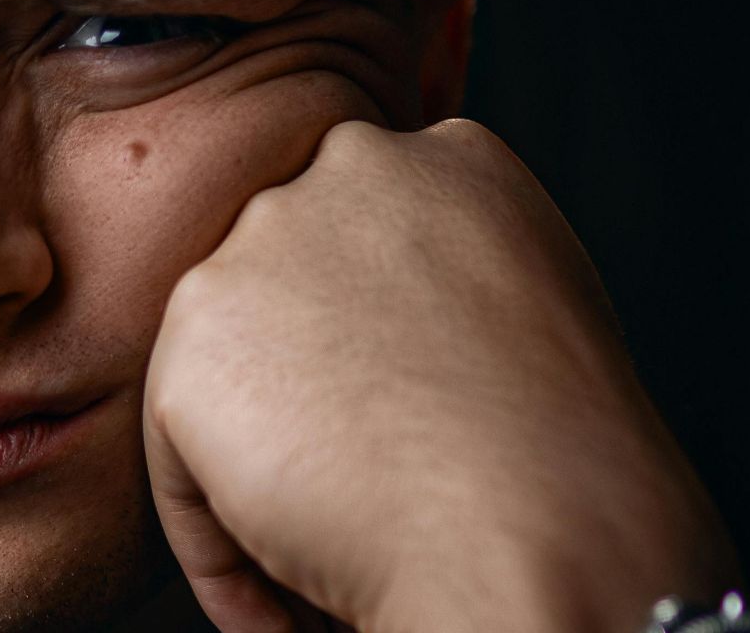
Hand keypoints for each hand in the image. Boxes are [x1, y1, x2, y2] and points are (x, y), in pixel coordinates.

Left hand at [144, 119, 736, 632]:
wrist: (537, 531)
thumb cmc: (569, 470)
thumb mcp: (537, 317)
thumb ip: (448, 284)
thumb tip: (383, 337)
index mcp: (451, 159)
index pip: (366, 235)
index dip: (369, 342)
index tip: (396, 421)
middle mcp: (347, 169)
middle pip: (287, 288)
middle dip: (305, 390)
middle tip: (353, 486)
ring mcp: (260, 240)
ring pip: (230, 374)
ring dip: (262, 464)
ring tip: (328, 556)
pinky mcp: (195, 328)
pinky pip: (180, 457)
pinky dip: (223, 542)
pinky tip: (290, 597)